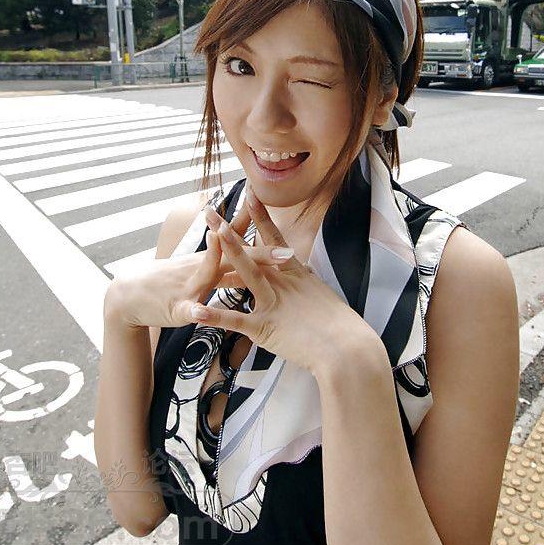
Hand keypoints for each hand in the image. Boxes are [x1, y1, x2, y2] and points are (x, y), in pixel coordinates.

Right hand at [104, 194, 279, 328]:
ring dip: (223, 266)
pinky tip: (200, 312)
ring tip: (244, 269)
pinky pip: (186, 308)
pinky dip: (193, 310)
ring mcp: (189, 284)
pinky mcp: (175, 306)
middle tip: (287, 253)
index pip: (244, 245)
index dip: (267, 239)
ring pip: (208, 273)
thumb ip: (229, 260)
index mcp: (214, 260)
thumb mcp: (203, 268)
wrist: (130, 293)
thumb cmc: (172, 281)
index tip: (294, 234)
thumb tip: (256, 254)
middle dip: (261, 254)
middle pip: (236, 255)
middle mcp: (203, 266)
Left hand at [194, 184, 373, 374]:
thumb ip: (304, 282)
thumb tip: (301, 272)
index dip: (261, 217)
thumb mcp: (319, 295)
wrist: (348, 348)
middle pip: (253, 251)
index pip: (274, 240)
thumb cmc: (339, 326)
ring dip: (228, 252)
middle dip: (230, 230)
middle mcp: (283, 282)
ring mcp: (274, 302)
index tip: (249, 196)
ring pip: (247, 273)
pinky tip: (196, 310)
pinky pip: (237, 320)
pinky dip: (215, 316)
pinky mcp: (266, 327)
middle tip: (210, 212)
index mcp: (296, 274)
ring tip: (210, 234)